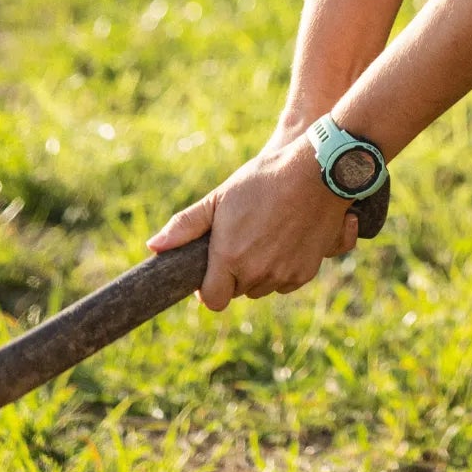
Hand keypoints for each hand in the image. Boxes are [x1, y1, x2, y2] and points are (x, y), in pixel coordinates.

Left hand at [146, 138, 359, 311]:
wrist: (318, 171)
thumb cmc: (265, 179)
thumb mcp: (221, 197)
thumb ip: (186, 226)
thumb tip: (154, 247)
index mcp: (230, 257)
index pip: (212, 300)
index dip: (209, 287)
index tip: (212, 268)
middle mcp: (256, 273)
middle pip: (238, 290)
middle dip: (236, 272)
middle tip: (243, 238)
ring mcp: (283, 275)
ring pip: (263, 286)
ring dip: (260, 270)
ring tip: (266, 233)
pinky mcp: (306, 272)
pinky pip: (286, 281)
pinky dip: (284, 266)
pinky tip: (287, 236)